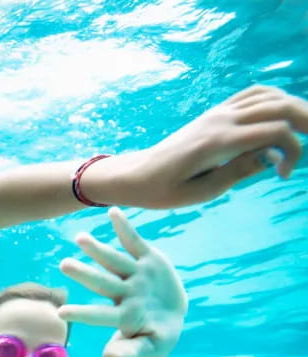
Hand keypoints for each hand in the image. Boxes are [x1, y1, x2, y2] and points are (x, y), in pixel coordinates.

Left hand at [59, 208, 187, 356]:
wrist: (170, 317)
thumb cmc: (156, 336)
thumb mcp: (150, 346)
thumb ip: (134, 350)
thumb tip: (114, 355)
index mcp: (125, 315)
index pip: (100, 315)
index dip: (83, 314)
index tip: (60, 312)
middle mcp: (126, 292)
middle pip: (102, 283)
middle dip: (84, 274)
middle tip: (63, 264)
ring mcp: (136, 275)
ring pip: (114, 260)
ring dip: (98, 249)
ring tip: (79, 237)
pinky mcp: (149, 260)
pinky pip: (135, 242)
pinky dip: (125, 228)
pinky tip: (112, 212)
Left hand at [89, 85, 307, 208]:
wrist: (135, 174)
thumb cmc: (163, 191)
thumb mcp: (202, 192)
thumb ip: (239, 172)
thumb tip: (273, 156)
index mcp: (218, 142)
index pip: (274, 132)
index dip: (293, 152)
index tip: (283, 176)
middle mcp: (220, 120)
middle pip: (279, 107)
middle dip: (306, 122)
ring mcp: (217, 112)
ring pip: (269, 95)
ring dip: (294, 108)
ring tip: (304, 132)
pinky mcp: (215, 112)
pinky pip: (252, 94)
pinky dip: (275, 99)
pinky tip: (283, 117)